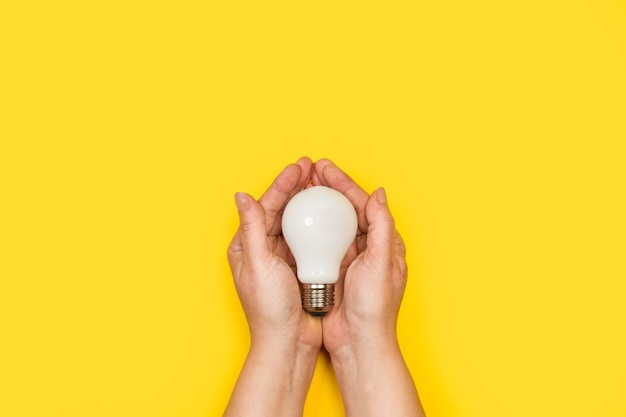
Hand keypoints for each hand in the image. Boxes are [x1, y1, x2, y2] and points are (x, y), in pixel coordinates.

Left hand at [224, 157, 321, 416]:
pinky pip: (307, 238)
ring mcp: (280, 258)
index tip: (298, 168)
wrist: (288, 342)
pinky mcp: (297, 267)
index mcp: (247, 247)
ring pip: (294, 221)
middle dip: (296, 188)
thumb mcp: (259, 264)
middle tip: (312, 168)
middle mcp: (262, 250)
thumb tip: (242, 196)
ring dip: (306, 202)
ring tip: (320, 184)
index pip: (264, 207)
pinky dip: (316, 223)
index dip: (281, 185)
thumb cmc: (270, 309)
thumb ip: (252, 228)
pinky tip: (328, 214)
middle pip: (280, 210)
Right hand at [311, 158, 406, 354]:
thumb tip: (378, 194)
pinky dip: (309, 228)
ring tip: (301, 187)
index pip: (363, 204)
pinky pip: (319, 242)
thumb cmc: (374, 307)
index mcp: (384, 243)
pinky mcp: (332, 270)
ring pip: (331, 223)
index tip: (324, 168)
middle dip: (328, 188)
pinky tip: (296, 219)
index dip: (344, 184)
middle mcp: (367, 247)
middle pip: (345, 209)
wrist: (358, 342)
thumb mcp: (382, 263)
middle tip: (309, 171)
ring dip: (317, 204)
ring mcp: (348, 258)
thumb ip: (382, 228)